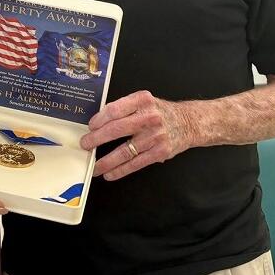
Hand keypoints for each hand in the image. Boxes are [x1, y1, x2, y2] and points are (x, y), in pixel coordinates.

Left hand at [80, 90, 195, 180]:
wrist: (188, 122)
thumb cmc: (161, 112)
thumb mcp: (145, 101)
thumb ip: (125, 108)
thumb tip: (99, 122)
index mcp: (142, 101)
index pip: (115, 109)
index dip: (99, 120)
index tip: (90, 127)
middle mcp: (149, 117)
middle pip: (116, 129)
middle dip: (96, 139)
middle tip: (86, 145)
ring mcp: (155, 136)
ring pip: (124, 151)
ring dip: (106, 161)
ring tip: (95, 166)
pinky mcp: (159, 152)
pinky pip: (135, 163)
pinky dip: (120, 170)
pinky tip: (110, 173)